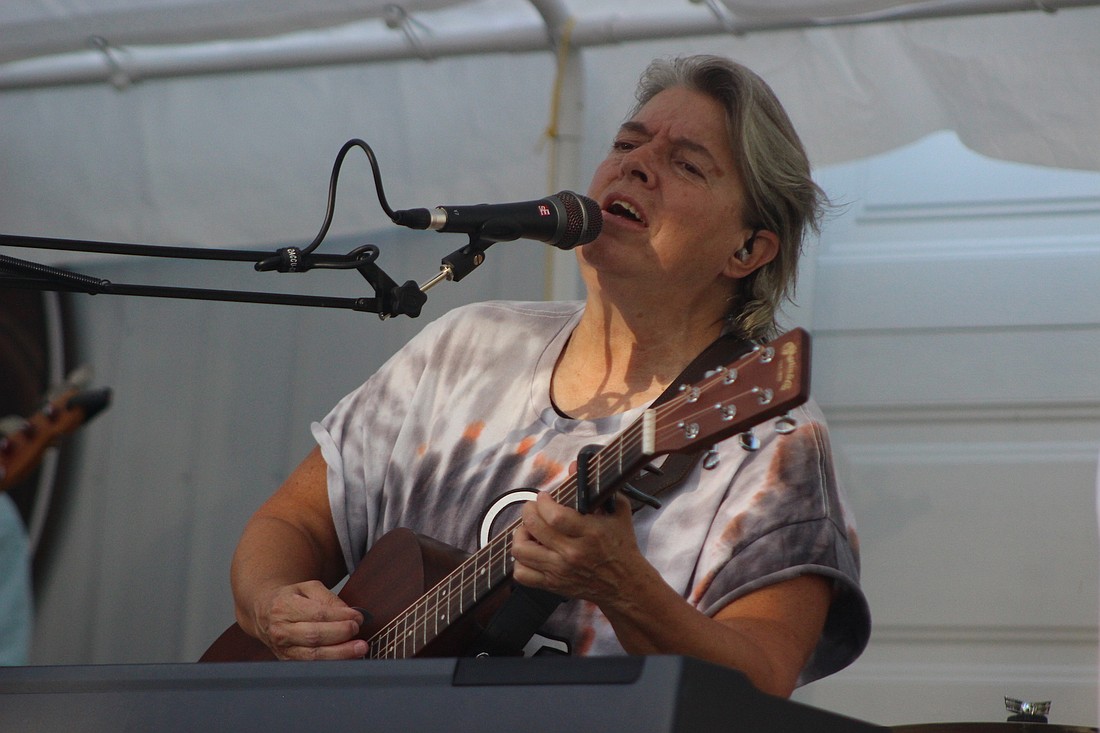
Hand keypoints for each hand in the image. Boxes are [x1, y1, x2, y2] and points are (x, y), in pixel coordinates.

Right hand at [249, 580, 367, 659]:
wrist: (264, 613)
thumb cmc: (290, 599)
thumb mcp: (308, 588)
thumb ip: (329, 598)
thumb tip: (349, 612)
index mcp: (284, 607)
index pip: (317, 614)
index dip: (340, 617)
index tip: (358, 617)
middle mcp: (280, 630)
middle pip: (314, 636)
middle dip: (340, 634)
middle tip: (358, 630)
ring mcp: (282, 649)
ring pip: (313, 656)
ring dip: (339, 653)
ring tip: (359, 649)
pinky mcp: (287, 662)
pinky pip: (311, 666)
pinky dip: (331, 663)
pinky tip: (346, 659)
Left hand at [511, 491, 640, 602]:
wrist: (625, 584)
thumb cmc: (621, 546)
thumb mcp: (617, 511)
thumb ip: (596, 487)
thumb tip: (573, 466)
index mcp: (589, 533)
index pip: (554, 516)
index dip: (543, 502)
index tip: (544, 497)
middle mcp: (571, 553)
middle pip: (534, 528)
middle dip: (529, 511)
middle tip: (534, 508)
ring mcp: (560, 570)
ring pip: (521, 550)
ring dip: (521, 534)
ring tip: (530, 529)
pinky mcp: (553, 584)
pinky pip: (522, 574)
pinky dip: (520, 561)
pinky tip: (531, 551)